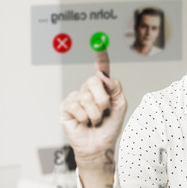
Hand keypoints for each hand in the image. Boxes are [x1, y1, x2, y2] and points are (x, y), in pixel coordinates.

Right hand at [59, 50, 127, 165]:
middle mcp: (88, 89)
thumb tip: (103, 75)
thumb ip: (115, 88)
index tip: (100, 42)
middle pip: (95, 81)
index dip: (101, 55)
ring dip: (95, 114)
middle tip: (103, 112)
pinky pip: (77, 107)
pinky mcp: (66, 107)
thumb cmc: (110, 126)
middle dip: (103, 101)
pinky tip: (84, 123)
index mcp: (102, 87)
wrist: (100, 145)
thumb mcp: (120, 106)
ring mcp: (76, 97)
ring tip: (94, 120)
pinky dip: (84, 118)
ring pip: (87, 98)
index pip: (101, 69)